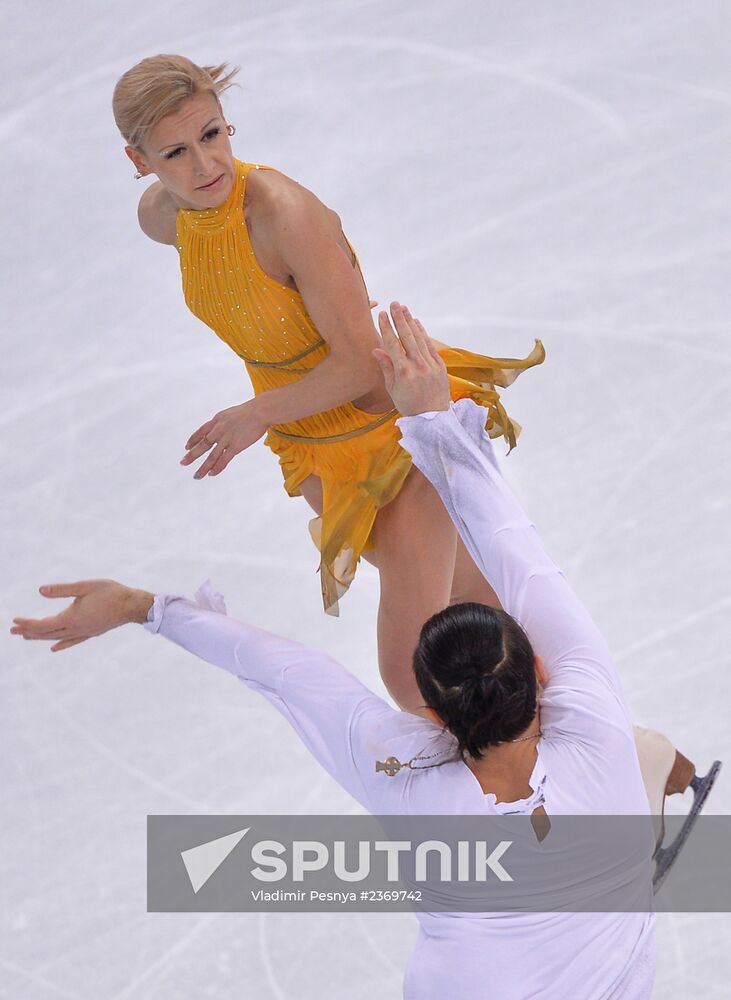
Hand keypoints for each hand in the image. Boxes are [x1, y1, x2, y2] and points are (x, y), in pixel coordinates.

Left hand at [10, 581, 152, 652]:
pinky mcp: (91, 633)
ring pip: (57, 638)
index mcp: (71, 618)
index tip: (14, 621)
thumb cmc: (111, 592)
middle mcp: (75, 629)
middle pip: (47, 633)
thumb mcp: (85, 586)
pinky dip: (60, 645)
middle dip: (29, 632)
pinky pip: (71, 642)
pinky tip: (53, 648)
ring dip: (40, 637)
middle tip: (12, 631)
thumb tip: (40, 590)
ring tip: (26, 637)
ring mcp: (84, 632)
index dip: (27, 624)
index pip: (43, 624)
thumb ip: (61, 590)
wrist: (132, 605)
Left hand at [181, 398, 268, 478]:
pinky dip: (217, 467)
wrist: (260, 411)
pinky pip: (224, 459)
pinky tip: (211, 474)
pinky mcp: (236, 446)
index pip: (201, 431)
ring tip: (196, 476)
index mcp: (217, 420)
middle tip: (182, 463)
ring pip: (211, 456)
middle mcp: (218, 429)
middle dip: (192, 455)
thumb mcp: (233, 414)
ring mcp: (226, 438)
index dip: (193, 439)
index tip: (186, 447)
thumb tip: (227, 427)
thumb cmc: (251, 411)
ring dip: (203, 467)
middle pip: (202, 445)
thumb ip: (227, 422)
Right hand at [372, 302, 450, 415]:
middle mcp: (418, 366)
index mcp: (403, 372)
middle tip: (393, 304)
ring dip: (411, 321)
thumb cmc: (409, 405)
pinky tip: (417, 323)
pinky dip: (423, 333)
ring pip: (419, 338)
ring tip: (404, 308)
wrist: (432, 418)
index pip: (392, 344)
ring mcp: (430, 365)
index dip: (386, 328)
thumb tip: (376, 350)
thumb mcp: (392, 389)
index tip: (381, 315)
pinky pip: (430, 345)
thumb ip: (386, 368)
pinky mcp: (440, 366)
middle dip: (399, 318)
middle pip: (407, 336)